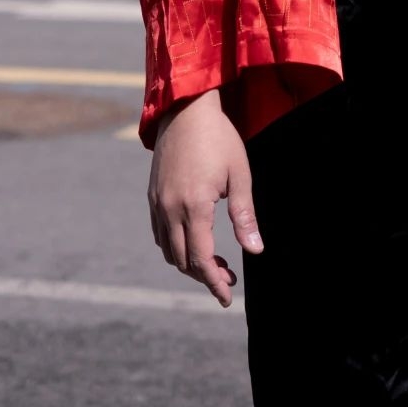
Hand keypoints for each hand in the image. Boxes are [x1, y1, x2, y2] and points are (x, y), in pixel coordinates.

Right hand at [147, 89, 262, 307]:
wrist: (184, 108)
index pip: (201, 260)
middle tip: (229, 277)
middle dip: (205, 276)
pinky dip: (175, 246)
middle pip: (183, 261)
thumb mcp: (240, 175)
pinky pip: (159, 234)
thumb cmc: (218, 138)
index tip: (228, 298)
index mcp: (193, 206)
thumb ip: (244, 215)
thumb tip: (255, 251)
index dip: (214, 283)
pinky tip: (194, 240)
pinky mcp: (152, 195)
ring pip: (168, 250)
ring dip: (189, 263)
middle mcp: (170, 208)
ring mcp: (157, 202)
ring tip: (214, 261)